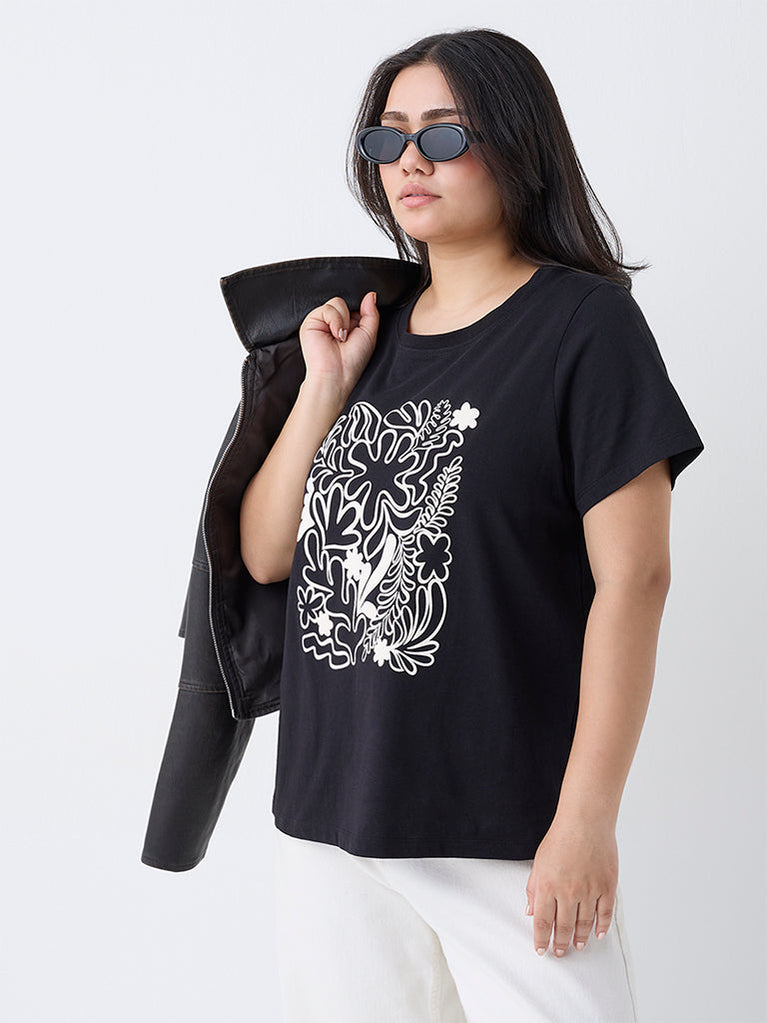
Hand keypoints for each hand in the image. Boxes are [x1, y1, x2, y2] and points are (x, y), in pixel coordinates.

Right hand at [299, 292, 379, 396]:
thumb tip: (371, 294)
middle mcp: (334, 321)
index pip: (355, 303)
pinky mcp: (311, 321)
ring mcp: (322, 320)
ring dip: (343, 321)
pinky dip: (335, 321)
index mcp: (348, 323)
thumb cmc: (353, 360)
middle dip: (351, 317)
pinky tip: (334, 335)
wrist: (336, 374)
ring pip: (337, 302)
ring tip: (341, 337)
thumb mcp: (370, 334)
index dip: (361, 309)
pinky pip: (327, 308)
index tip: (362, 323)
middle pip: (346, 301)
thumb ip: (371, 312)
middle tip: (349, 335)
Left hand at [524, 815, 618, 957]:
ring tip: (577, 946)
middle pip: (563, 927)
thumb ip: (533, 888)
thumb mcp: (539, 862)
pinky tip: (598, 934)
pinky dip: (602, 927)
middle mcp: (568, 892)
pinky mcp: (607, 886)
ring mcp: (589, 891)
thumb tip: (531, 910)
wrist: (585, 821)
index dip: (541, 939)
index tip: (541, 949)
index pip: (543, 922)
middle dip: (560, 943)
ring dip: (580, 938)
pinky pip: (605, 913)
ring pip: (584, 924)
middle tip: (559, 952)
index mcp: (548, 886)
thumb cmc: (561, 837)